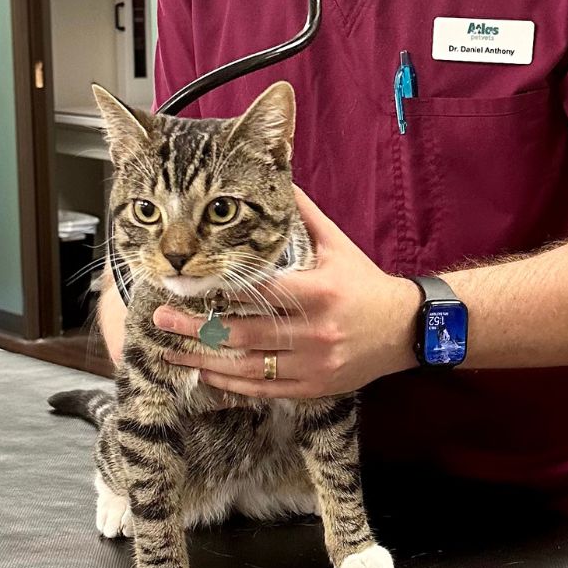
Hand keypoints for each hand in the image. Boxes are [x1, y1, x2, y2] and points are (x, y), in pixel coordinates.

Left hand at [154, 186, 419, 398]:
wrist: (404, 329)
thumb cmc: (364, 282)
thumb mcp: (337, 245)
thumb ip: (304, 216)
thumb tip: (281, 177)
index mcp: (319, 292)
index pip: (262, 292)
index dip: (225, 290)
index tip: (192, 283)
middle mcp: (315, 332)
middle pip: (245, 333)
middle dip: (197, 327)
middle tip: (162, 318)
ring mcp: (313, 365)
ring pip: (248, 367)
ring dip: (204, 361)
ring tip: (168, 352)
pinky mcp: (312, 388)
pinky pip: (262, 391)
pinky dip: (229, 385)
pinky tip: (203, 376)